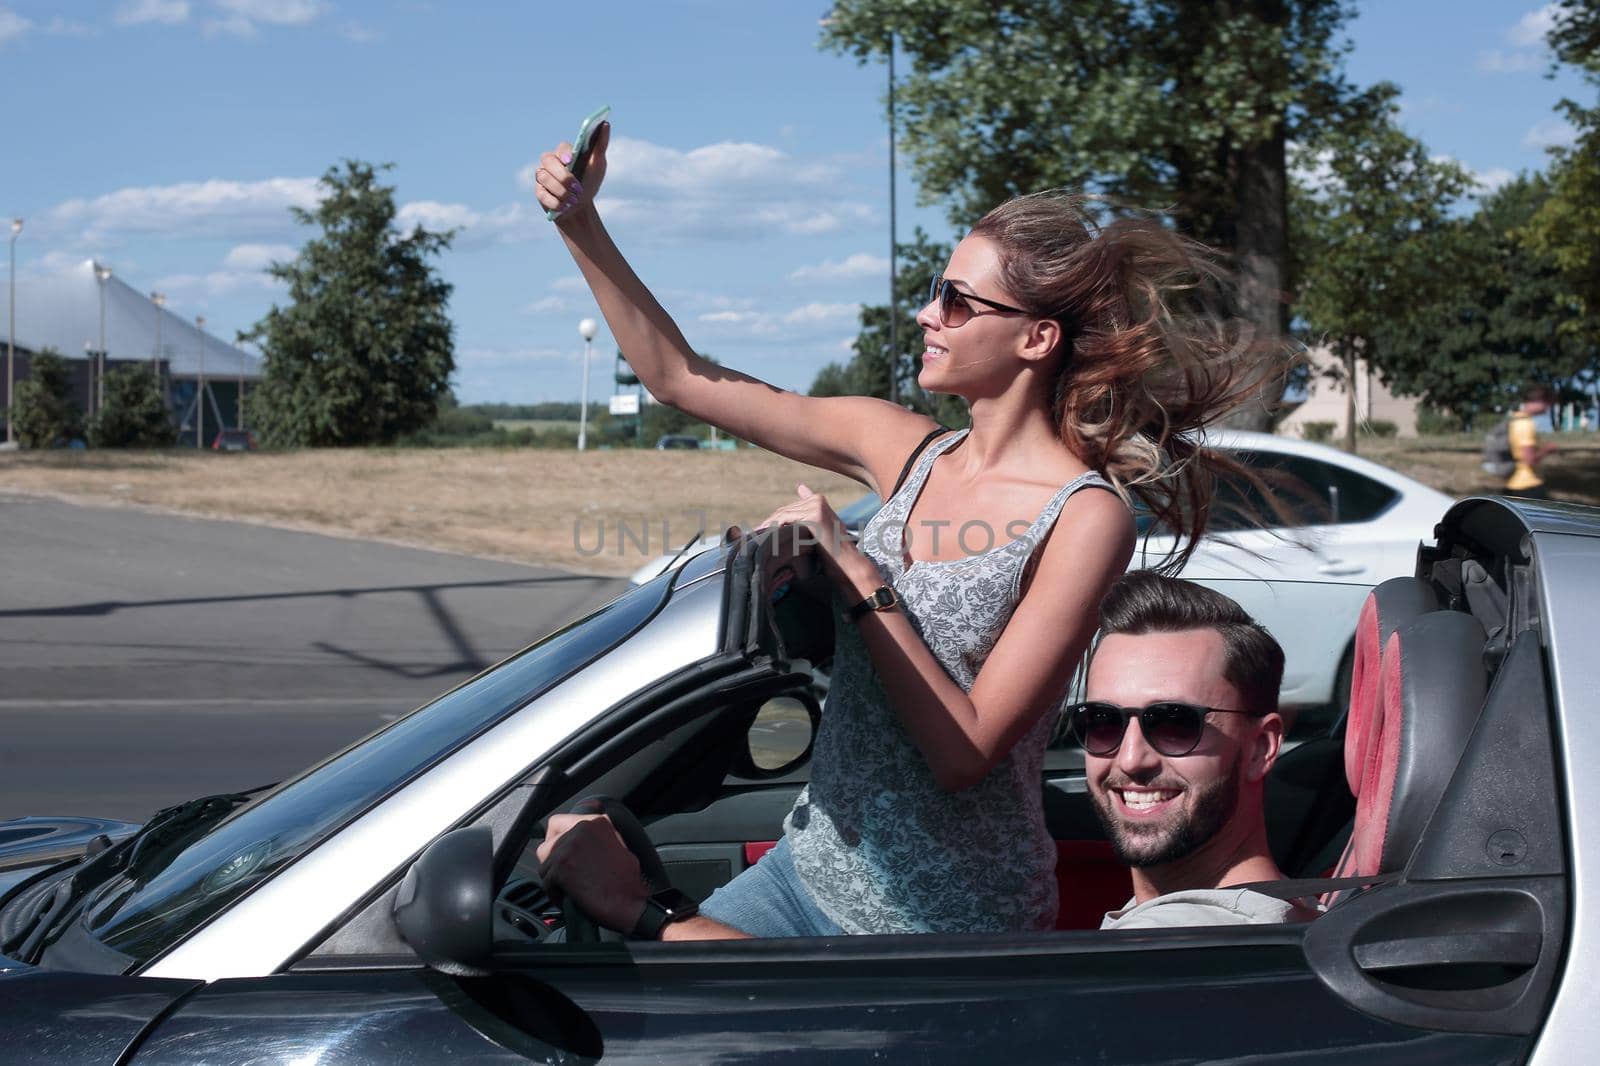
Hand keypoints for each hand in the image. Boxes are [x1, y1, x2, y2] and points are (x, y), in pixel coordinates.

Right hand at [532, 121, 610, 222]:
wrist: (581, 207)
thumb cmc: (589, 182)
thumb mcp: (598, 165)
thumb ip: (601, 145)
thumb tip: (606, 124)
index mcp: (564, 153)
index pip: (561, 148)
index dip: (565, 153)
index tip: (571, 160)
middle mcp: (550, 162)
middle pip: (548, 161)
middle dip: (563, 176)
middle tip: (577, 188)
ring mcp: (543, 176)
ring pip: (544, 178)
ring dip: (561, 191)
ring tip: (574, 200)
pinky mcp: (539, 192)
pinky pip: (542, 195)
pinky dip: (555, 202)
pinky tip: (564, 207)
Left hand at [535, 812, 646, 933]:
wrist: (630, 904)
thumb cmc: (627, 883)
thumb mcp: (618, 847)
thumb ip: (596, 837)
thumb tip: (575, 839)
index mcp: (597, 822)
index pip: (557, 822)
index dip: (555, 840)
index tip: (560, 854)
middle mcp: (582, 828)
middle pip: (548, 845)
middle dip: (555, 863)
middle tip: (568, 878)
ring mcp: (570, 846)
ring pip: (545, 865)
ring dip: (555, 880)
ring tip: (572, 891)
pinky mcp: (562, 866)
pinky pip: (546, 882)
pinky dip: (555, 894)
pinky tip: (571, 899)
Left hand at [755, 484, 866, 583]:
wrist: (847, 563)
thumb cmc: (832, 552)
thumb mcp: (817, 532)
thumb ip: (804, 520)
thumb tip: (791, 508)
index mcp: (818, 500)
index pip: (790, 508)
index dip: (774, 518)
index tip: (760, 529)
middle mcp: (817, 499)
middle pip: (785, 510)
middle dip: (769, 523)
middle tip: (753, 534)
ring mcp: (816, 505)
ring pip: (783, 514)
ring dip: (768, 525)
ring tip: (755, 536)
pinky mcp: (814, 515)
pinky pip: (787, 519)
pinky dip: (774, 527)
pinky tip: (765, 535)